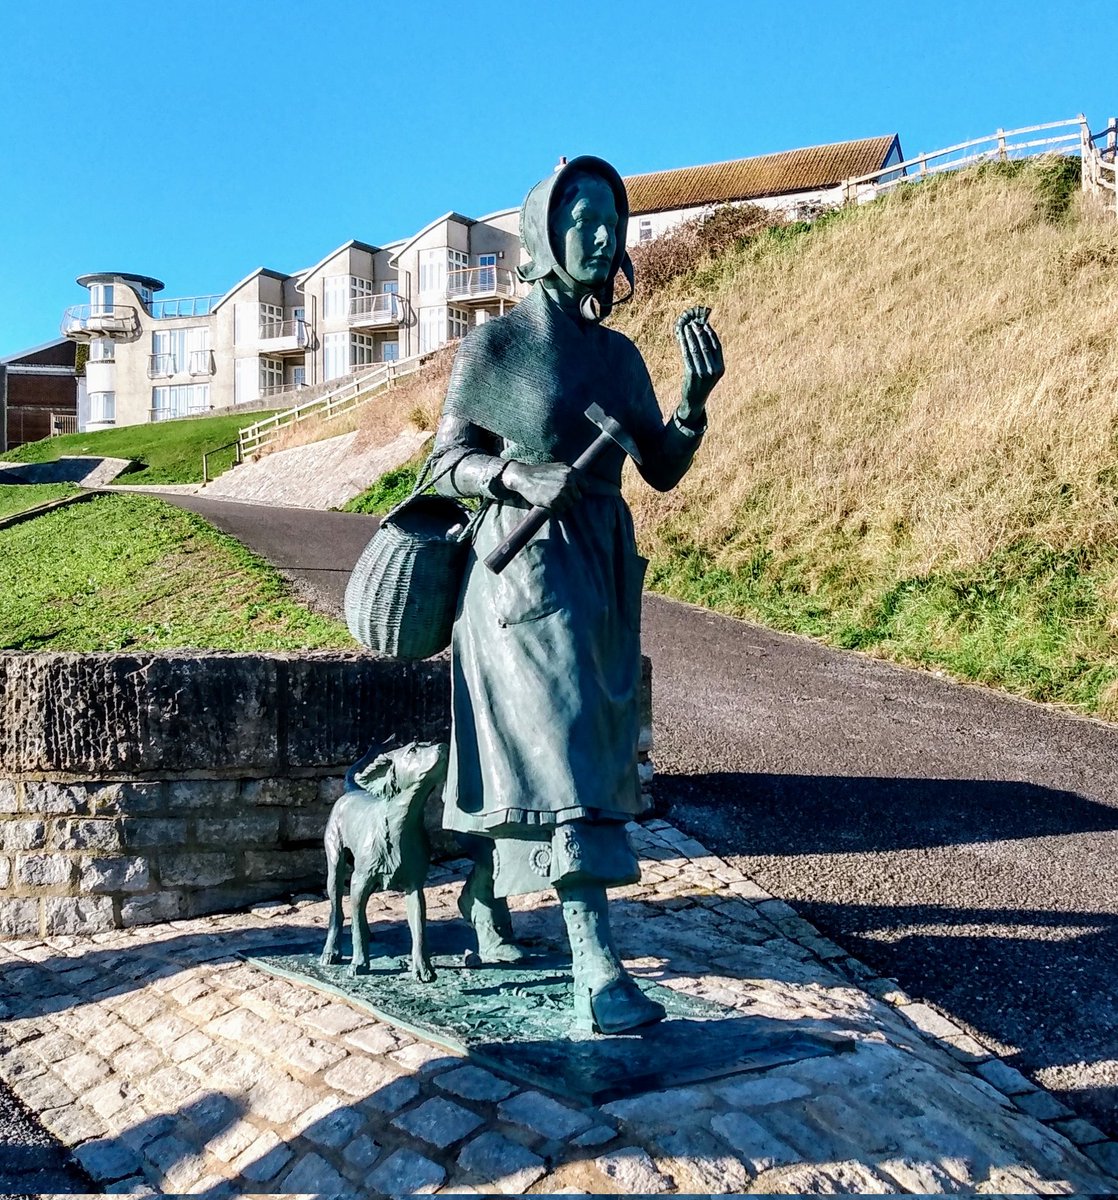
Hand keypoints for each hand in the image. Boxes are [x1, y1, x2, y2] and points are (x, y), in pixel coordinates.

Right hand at [500, 461, 583, 512]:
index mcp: (571, 472)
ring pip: (569, 505)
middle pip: (578, 498)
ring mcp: (561, 492)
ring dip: (562, 504)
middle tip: (559, 495)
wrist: (524, 476)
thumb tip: (587, 485)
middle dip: (570, 498)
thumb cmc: (541, 472)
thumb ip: (572, 474)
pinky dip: (555, 508)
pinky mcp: (553, 502)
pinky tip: (547, 500)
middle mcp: (568, 482)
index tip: (572, 492)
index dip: (579, 490)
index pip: (586, 487)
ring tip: (552, 496)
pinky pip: (560, 510)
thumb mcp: (559, 467)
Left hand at [676, 306, 724, 422]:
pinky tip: (681, 338)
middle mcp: (713, 370)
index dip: (710, 333)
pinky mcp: (692, 374)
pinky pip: (687, 355)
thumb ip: (711, 357)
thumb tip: (704, 335)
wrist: (695, 401)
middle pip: (706, 345)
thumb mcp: (711, 372)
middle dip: (699, 332)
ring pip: (696, 349)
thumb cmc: (702, 384)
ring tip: (686, 327)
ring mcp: (703, 372)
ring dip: (690, 336)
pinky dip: (684, 344)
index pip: (716, 346)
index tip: (704, 324)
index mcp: (721, 368)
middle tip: (693, 323)